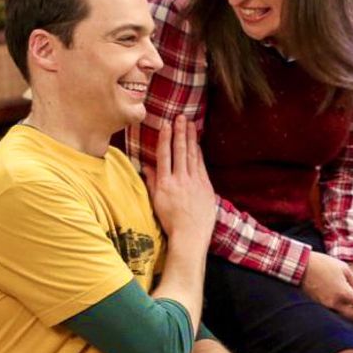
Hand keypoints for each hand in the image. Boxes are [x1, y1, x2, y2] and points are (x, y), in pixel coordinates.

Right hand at [143, 115, 215, 245]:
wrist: (190, 236)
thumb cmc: (171, 222)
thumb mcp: (156, 202)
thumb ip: (152, 183)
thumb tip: (146, 167)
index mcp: (165, 183)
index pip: (164, 155)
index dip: (165, 138)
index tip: (165, 124)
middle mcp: (179, 180)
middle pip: (179, 151)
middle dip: (180, 132)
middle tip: (180, 116)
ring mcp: (194, 182)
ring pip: (192, 155)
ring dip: (190, 138)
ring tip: (190, 124)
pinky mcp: (205, 186)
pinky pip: (201, 165)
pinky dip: (199, 153)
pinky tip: (197, 144)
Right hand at [301, 251, 352, 323]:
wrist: (301, 266)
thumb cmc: (323, 264)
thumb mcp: (344, 270)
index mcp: (344, 293)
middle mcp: (335, 303)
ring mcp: (326, 306)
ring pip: (345, 316)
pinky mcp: (320, 305)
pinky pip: (336, 313)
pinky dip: (345, 313)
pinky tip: (350, 311)